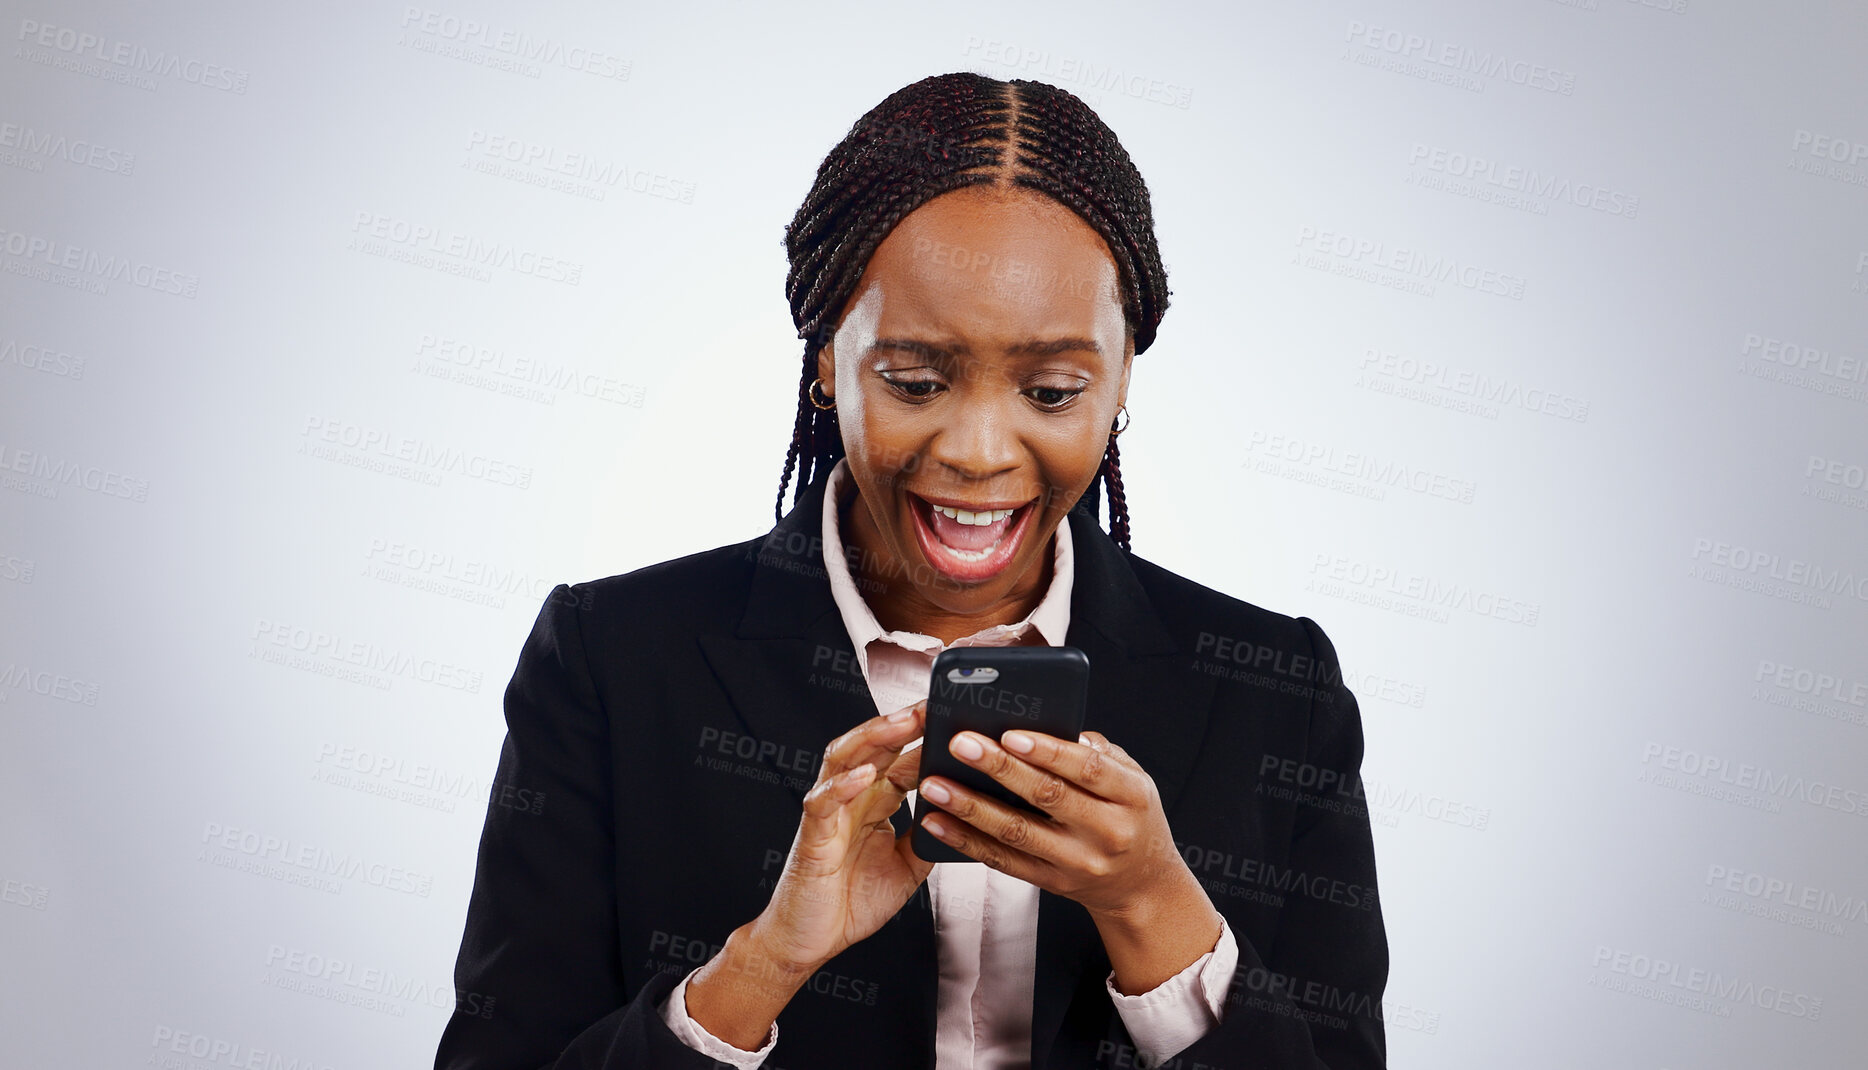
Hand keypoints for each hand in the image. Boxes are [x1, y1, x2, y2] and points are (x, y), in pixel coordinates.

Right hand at [750, 700, 934, 973]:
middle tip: (936, 703)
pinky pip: (824, 802)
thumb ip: (928, 835)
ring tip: (904, 722)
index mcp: (873, 805)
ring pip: (844, 760)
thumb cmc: (850, 903)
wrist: (808, 942)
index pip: (901, 759)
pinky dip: (843, 786)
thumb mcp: (906, 867)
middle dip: (904, 722)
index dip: (926, 739)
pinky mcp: (813, 836)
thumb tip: (963, 813)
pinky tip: (866, 775)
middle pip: (874, 747)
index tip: (956, 719)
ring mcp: (829, 814)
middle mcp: (851, 801)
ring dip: (874, 738)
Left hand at [915, 728, 1221, 991]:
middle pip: (1047, 797)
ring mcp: (1078, 862)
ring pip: (1017, 833)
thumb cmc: (1131, 816)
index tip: (1010, 733)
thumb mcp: (1133, 779)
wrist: (1142, 885)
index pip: (1088, 769)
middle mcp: (1107, 832)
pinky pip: (1004, 862)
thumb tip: (1048, 726)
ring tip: (935, 784)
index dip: (1048, 751)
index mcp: (1131, 797)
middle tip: (961, 743)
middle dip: (999, 768)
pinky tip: (939, 823)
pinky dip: (967, 842)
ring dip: (970, 807)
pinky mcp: (1052, 883)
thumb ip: (1096, 752)